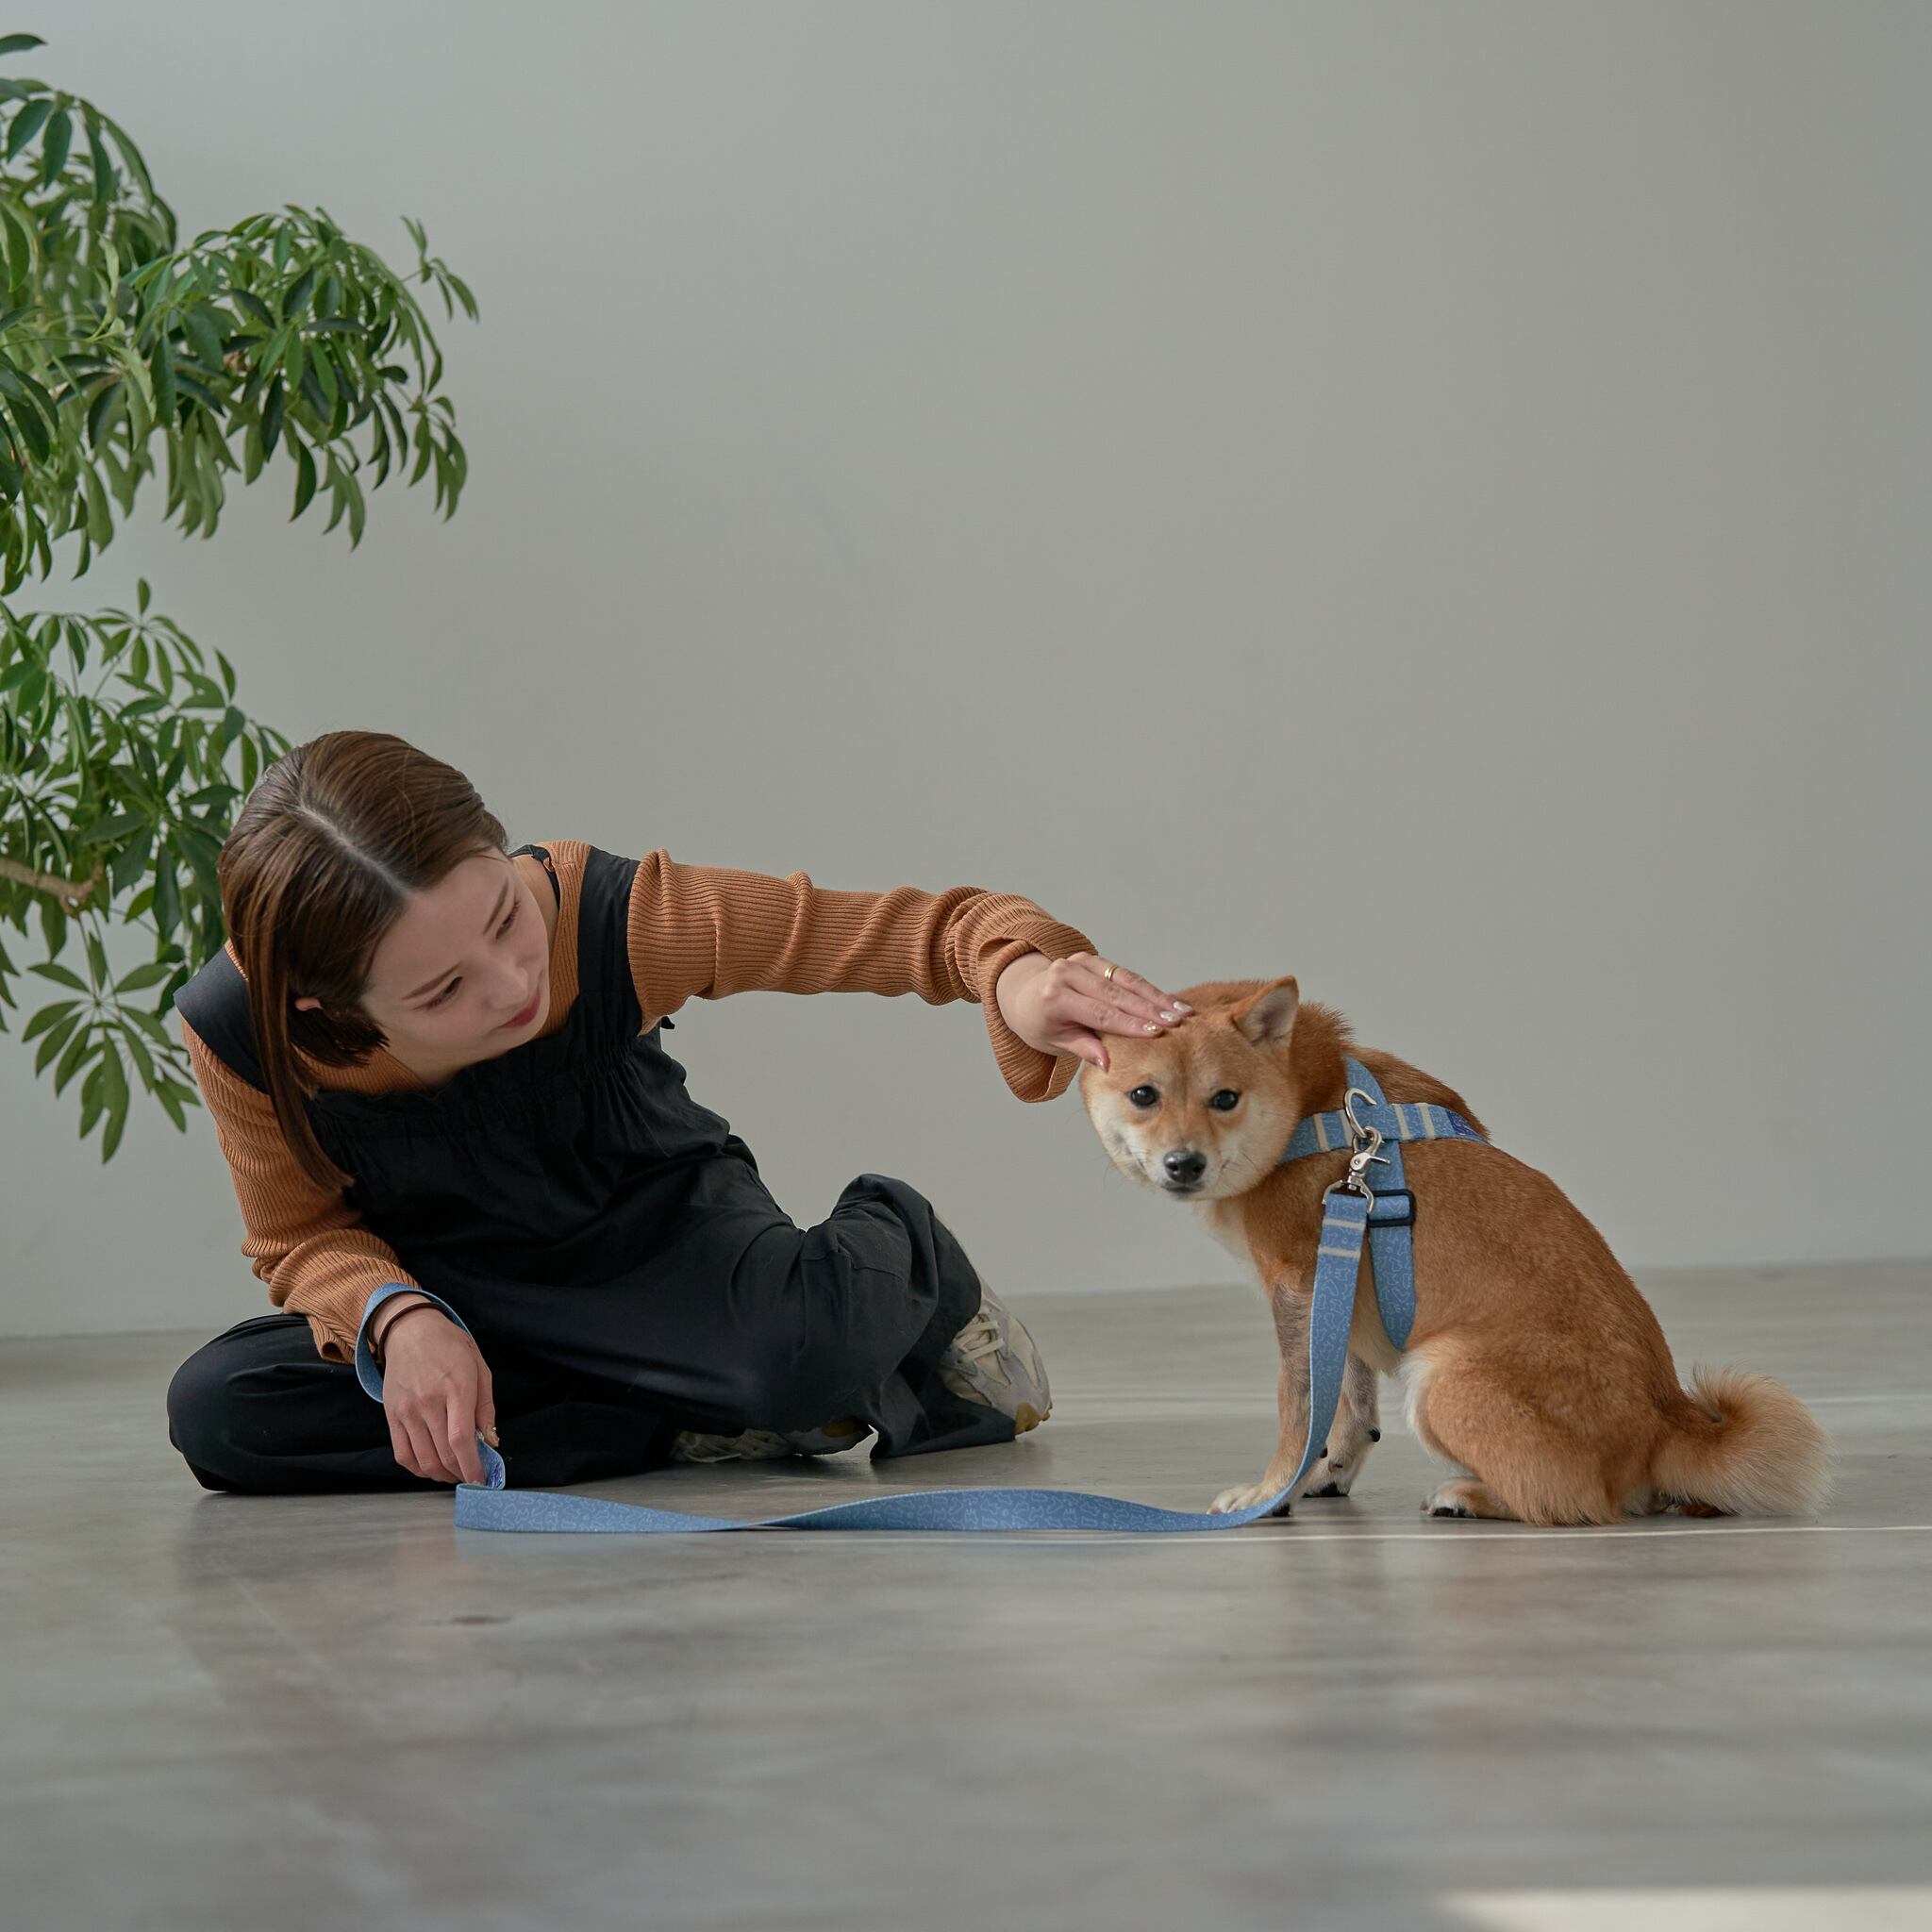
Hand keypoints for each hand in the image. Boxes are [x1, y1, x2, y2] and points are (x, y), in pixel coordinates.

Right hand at [378, 1306, 497, 1484]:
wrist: (411, 1330)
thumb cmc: (450, 1347)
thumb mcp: (480, 1369)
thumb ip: (486, 1407)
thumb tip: (490, 1441)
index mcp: (456, 1388)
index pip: (461, 1439)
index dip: (472, 1466)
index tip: (482, 1479)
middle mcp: (429, 1401)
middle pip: (444, 1454)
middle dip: (461, 1473)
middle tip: (472, 1476)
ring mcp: (407, 1410)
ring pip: (423, 1459)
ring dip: (442, 1475)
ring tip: (454, 1473)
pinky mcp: (391, 1415)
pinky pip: (402, 1454)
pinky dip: (418, 1469)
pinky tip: (432, 1468)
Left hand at [994, 950, 1191, 1072]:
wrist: (1023, 995)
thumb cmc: (1039, 1024)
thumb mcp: (1055, 1042)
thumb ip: (1083, 1048)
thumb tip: (1109, 1064)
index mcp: (1053, 997)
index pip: (1099, 1013)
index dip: (1130, 1024)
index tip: (1157, 1033)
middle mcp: (1066, 974)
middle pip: (1116, 994)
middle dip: (1150, 1009)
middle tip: (1178, 1022)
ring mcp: (1079, 962)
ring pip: (1125, 980)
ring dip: (1155, 997)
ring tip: (1181, 1011)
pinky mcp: (1091, 959)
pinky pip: (1124, 974)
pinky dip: (1147, 988)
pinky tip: (1167, 1000)